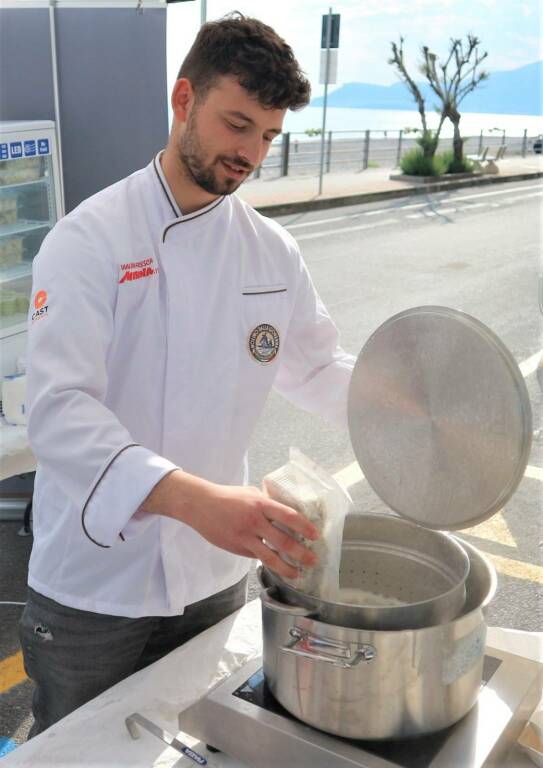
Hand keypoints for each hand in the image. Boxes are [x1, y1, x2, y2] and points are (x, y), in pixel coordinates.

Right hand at [141, 470, 320, 578]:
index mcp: (260, 504)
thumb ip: (267, 503)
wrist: (200, 505)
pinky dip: (267, 562)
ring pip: (269, 557)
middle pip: (283, 541)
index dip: (304, 527)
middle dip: (301, 553)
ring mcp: (244, 537)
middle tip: (313, 561)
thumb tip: (285, 511)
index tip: (316, 536)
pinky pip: (255, 557)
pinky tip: (276, 567)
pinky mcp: (236, 548)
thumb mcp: (250, 493)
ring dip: (286, 567)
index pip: (289, 516)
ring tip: (297, 574)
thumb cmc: (227, 496)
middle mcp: (254, 521)